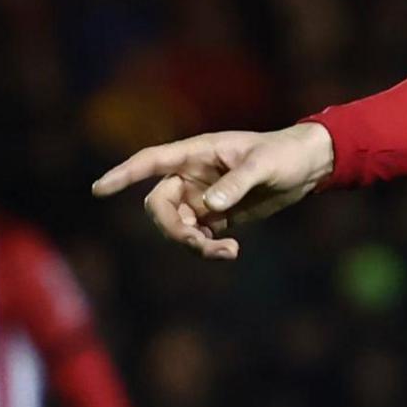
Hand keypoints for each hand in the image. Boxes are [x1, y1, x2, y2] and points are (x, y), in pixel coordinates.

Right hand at [90, 123, 333, 260]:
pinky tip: (231, 251)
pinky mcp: (218, 216)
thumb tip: (209, 207)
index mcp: (196, 153)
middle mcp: (192, 176)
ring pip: (178, 226)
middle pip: (159, 206)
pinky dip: (208, 248)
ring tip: (227, 252)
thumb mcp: (263, 165)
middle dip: (173, 229)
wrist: (307, 166)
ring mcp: (202, 197)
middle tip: (198, 243)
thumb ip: (236, 183)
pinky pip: (200, 236)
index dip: (123, 175)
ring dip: (193, 244)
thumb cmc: (283, 154)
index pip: (150, 162)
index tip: (99, 189)